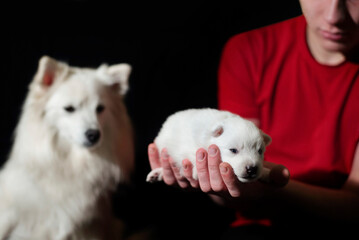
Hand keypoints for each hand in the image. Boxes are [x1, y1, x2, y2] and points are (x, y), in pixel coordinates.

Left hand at [148, 143, 289, 200]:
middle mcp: (211, 190)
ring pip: (183, 182)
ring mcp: (194, 185)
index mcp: (229, 190)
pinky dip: (158, 163)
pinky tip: (154, 146)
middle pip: (205, 183)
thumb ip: (273, 174)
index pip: (229, 188)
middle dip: (205, 166)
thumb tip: (285, 175)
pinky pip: (166, 176)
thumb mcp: (262, 174)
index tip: (226, 165)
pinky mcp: (181, 179)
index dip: (227, 178)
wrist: (229, 178)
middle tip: (207, 148)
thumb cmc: (247, 174)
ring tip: (173, 151)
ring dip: (175, 167)